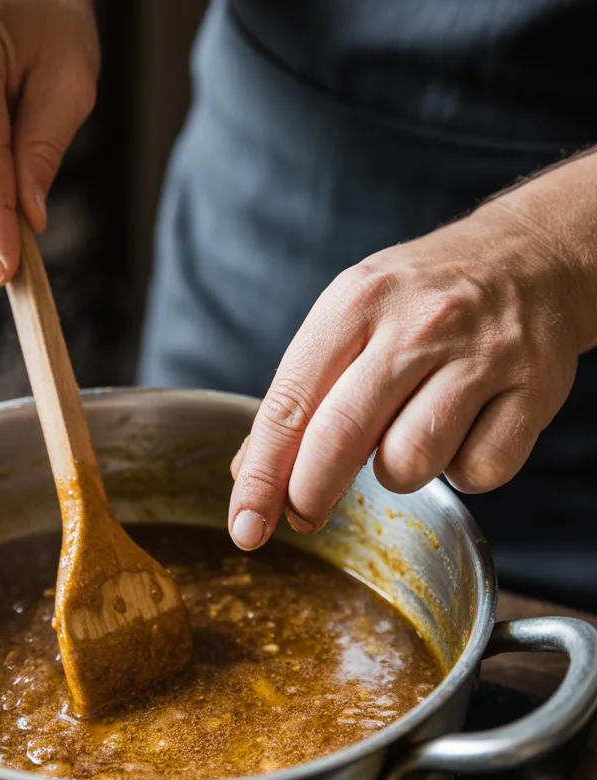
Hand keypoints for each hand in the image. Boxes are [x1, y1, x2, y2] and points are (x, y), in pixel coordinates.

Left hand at [228, 196, 590, 550]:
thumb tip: (251, 471)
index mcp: (355, 302)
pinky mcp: (534, 389)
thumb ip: (301, 391)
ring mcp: (480, 356)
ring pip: (411, 462)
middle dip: (310, 494)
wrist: (533, 254)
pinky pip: (481, 471)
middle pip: (340, 438)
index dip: (262, 476)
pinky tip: (462, 435)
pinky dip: (463, 472)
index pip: (289, 404)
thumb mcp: (351, 315)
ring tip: (405, 441)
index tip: (246, 525)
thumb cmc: (424, 297)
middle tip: (304, 515)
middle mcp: (417, 325)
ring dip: (396, 475)